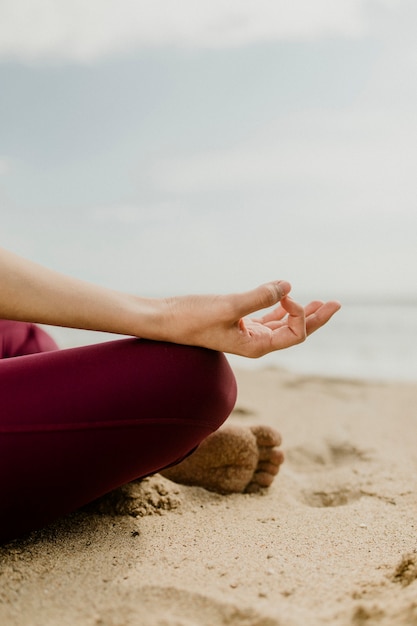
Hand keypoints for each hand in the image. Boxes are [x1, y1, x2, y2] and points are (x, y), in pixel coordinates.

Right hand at [159, 281, 340, 357]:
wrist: (166, 320)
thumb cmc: (192, 317)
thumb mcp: (227, 306)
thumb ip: (258, 297)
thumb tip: (287, 286)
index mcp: (256, 347)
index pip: (294, 335)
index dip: (299, 314)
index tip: (286, 294)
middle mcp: (256, 344)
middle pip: (295, 332)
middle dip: (316, 318)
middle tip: (337, 304)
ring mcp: (248, 334)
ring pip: (283, 325)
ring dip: (302, 313)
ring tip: (321, 302)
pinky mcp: (239, 324)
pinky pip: (267, 318)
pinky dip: (281, 307)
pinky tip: (288, 298)